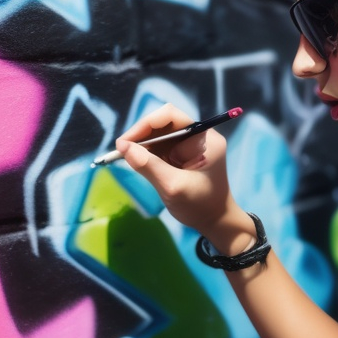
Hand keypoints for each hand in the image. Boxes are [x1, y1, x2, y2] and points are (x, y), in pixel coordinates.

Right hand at [114, 104, 235, 234]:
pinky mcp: (181, 154)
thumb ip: (149, 166)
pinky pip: (159, 145)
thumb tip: (123, 147)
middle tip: (122, 151)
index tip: (125, 142)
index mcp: (203, 138)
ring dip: (141, 144)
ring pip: (158, 133)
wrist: (215, 221)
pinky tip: (137, 162)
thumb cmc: (200, 205)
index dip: (145, 124)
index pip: (170, 116)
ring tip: (128, 158)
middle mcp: (197, 136)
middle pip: (162, 122)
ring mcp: (188, 144)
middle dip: (141, 134)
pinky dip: (146, 152)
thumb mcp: (172, 187)